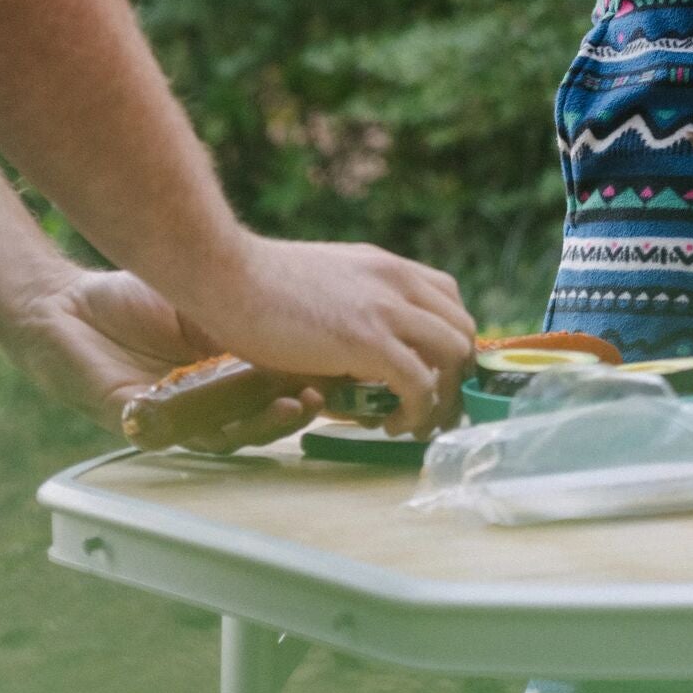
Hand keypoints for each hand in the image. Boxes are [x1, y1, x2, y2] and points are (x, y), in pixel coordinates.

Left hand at [8, 270, 315, 450]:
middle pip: (267, 413)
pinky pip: (194, 438)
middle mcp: (208, 396)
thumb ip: (242, 306)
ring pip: (238, 433)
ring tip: (302, 406)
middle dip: (303, 408)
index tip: (345, 365)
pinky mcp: (149, 426)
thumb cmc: (132, 295)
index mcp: (224, 365)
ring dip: (273, 424)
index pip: (279, 381)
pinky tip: (250, 413)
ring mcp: (181, 415)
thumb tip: (304, 301)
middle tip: (331, 394)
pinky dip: (228, 428)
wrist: (64, 307)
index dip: (313, 379)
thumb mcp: (200, 293)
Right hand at [171, 233, 476, 437]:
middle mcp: (397, 280)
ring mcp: (386, 307)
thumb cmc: (262, 287)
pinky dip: (416, 411)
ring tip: (413, 422)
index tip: (431, 376)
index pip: (449, 300)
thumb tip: (363, 360)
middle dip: (456, 374)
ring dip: (442, 396)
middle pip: (462, 328)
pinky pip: (420, 382)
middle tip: (430, 408)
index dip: (448, 342)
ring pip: (454, 353)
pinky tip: (390, 425)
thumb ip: (354, 311)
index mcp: (387, 267)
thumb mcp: (327, 287)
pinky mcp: (368, 340)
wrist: (230, 276)